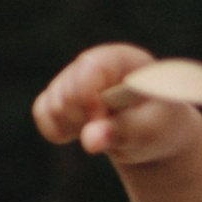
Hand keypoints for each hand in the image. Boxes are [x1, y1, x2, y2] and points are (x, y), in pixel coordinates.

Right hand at [32, 40, 201, 169]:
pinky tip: (81, 133)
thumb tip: (90, 141)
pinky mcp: (59, 96)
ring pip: (51, 103)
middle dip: (83, 118)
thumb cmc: (159, 126)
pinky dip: (57, 131)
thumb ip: (123, 132)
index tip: (99, 120)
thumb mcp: (151, 130)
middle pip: (65, 90)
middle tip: (110, 129)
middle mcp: (95, 63)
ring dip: (73, 126)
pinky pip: (42, 113)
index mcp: (123, 60)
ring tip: (104, 130)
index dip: (87, 96)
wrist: (152, 136)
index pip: (91, 66)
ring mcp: (74, 78)